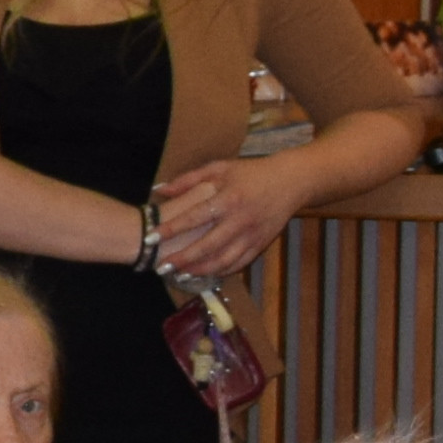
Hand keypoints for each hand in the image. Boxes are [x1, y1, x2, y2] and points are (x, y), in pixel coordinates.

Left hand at [142, 155, 293, 278]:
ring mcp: (252, 235)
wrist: (291, 181)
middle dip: (182, 259)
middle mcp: (240, 220)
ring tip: (180, 274)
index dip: (171, 229)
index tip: (150, 238)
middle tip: (161, 266)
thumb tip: (159, 190)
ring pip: (223, 260)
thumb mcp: (221, 168)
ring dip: (200, 270)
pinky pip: (239, 263)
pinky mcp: (261, 244)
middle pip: (207, 245)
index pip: (194, 217)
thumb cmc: (251, 172)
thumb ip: (189, 179)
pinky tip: (205, 273)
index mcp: (229, 198)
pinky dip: (221, 271)